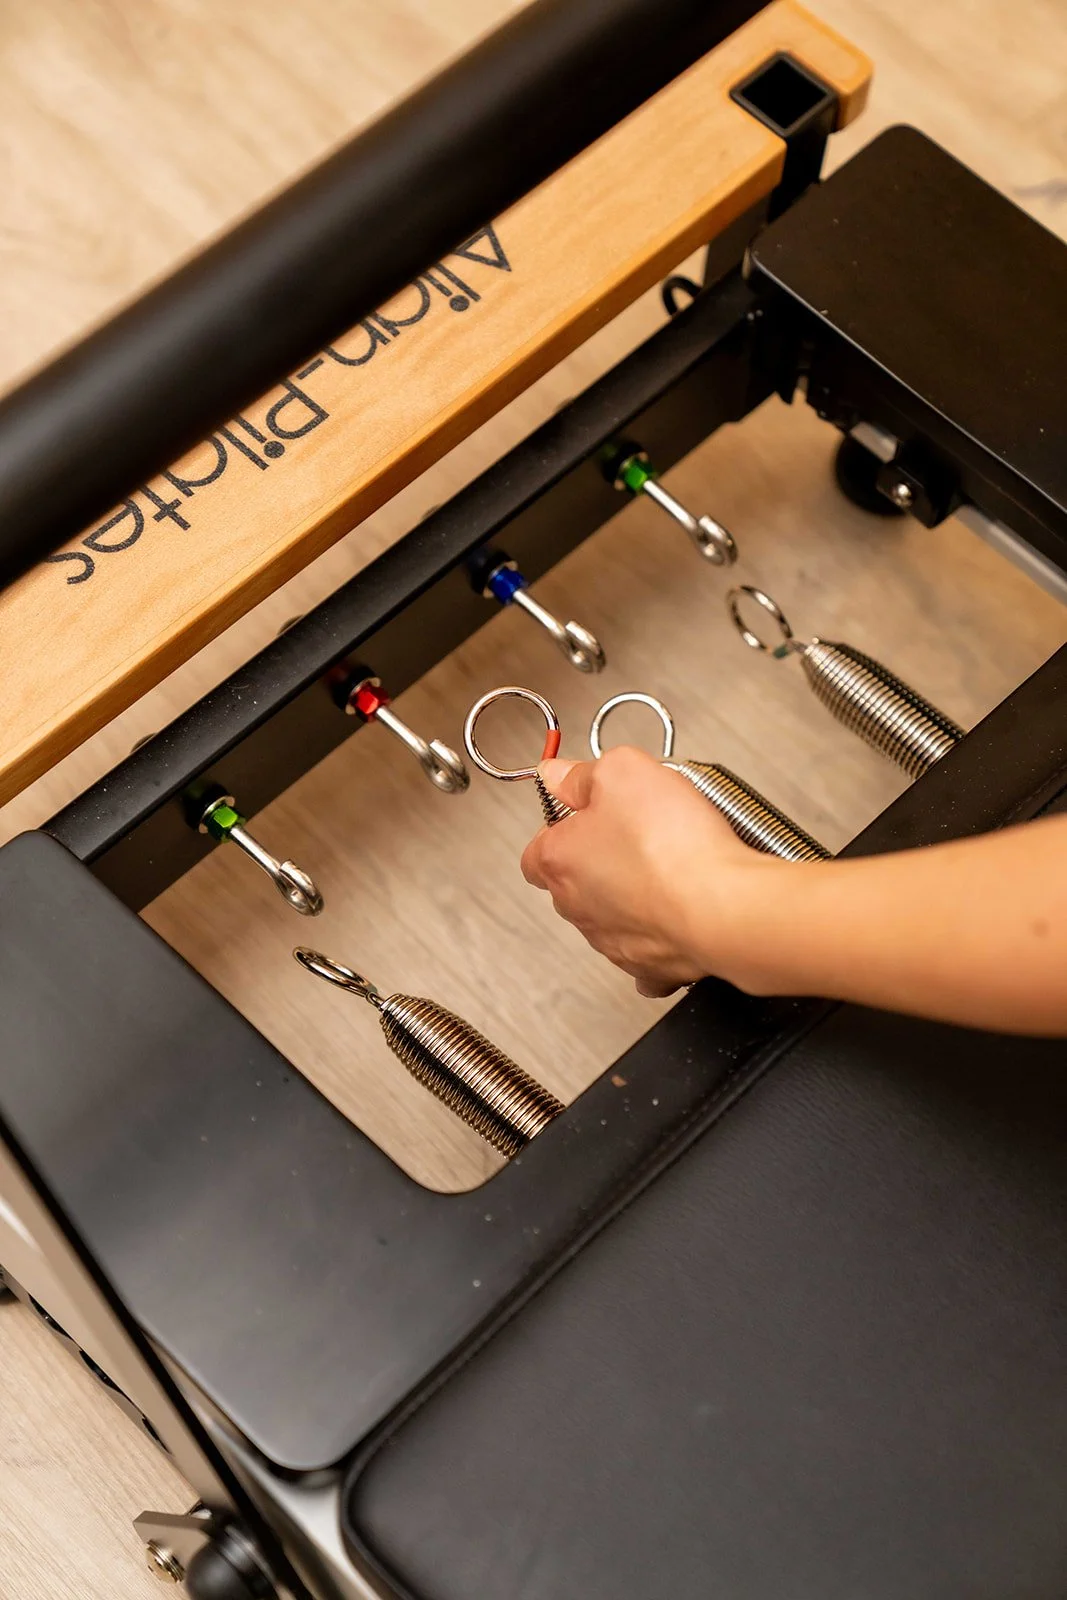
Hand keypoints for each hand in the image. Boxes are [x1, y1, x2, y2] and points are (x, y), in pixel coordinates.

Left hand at [520, 745, 761, 997]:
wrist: (720, 908)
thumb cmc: (671, 845)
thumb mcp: (622, 771)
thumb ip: (582, 774)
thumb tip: (558, 775)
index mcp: (559, 860)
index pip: (538, 848)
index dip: (563, 826)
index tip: (590, 810)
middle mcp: (577, 906)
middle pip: (575, 879)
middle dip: (601, 856)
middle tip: (639, 830)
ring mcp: (611, 940)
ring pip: (611, 911)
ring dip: (632, 889)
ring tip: (671, 862)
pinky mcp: (647, 966)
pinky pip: (646, 946)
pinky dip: (660, 927)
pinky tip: (682, 904)